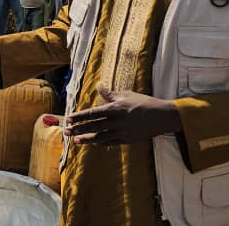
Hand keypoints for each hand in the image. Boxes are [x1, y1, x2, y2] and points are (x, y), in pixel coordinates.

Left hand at [64, 87, 181, 145]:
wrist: (163, 117)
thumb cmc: (144, 103)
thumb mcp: (126, 95)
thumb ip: (110, 94)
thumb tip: (98, 85)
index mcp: (116, 109)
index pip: (93, 113)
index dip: (79, 116)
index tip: (69, 118)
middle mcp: (117, 122)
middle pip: (93, 126)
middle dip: (78, 129)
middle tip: (66, 131)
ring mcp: (122, 132)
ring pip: (100, 137)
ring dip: (86, 139)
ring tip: (75, 140)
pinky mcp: (128, 140)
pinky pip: (110, 143)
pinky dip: (100, 143)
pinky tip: (92, 142)